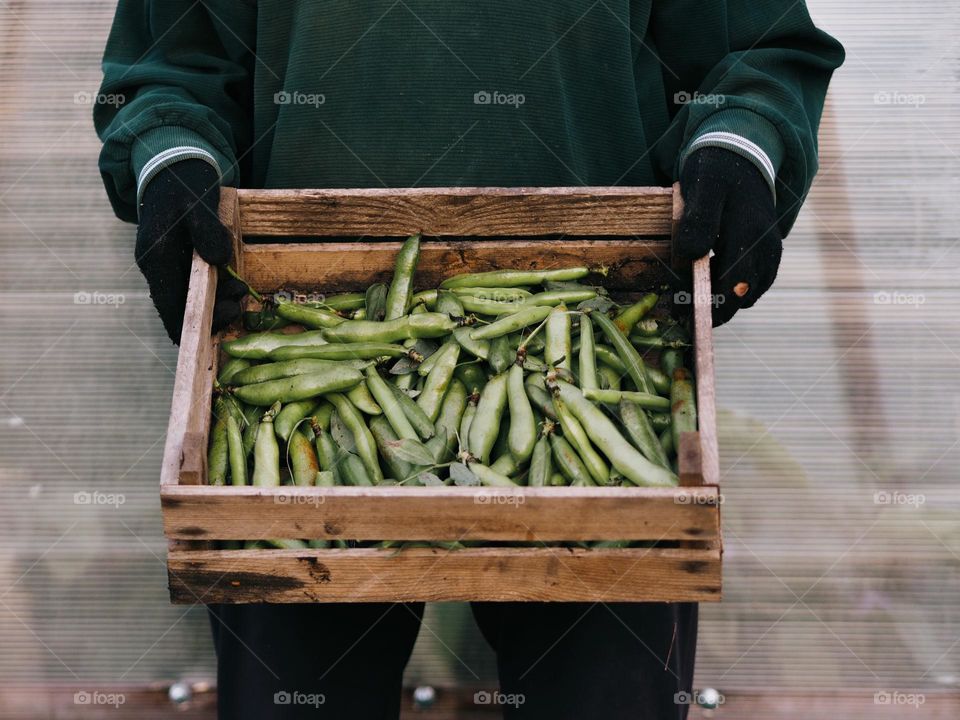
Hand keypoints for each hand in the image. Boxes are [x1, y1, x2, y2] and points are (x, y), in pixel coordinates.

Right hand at [135, 159, 246, 342]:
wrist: (171, 168)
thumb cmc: (183, 184)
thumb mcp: (197, 203)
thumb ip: (207, 231)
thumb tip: (218, 261)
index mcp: (156, 258)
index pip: (170, 307)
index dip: (197, 320)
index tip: (228, 313)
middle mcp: (156, 268)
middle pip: (181, 309)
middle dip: (214, 310)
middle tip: (240, 293)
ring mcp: (166, 267)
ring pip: (189, 300)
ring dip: (216, 301)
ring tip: (240, 287)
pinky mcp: (177, 263)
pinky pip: (193, 287)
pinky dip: (213, 290)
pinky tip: (231, 281)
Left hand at [674, 147, 782, 325]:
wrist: (743, 156)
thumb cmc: (718, 171)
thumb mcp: (704, 188)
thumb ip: (698, 221)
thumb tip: (689, 256)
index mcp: (749, 234)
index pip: (734, 286)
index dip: (709, 306)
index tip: (681, 313)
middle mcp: (766, 248)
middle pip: (741, 297)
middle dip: (711, 309)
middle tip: (678, 310)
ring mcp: (770, 253)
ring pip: (747, 295)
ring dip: (720, 301)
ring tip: (685, 295)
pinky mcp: (767, 255)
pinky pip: (751, 285)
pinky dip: (729, 290)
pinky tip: (705, 281)